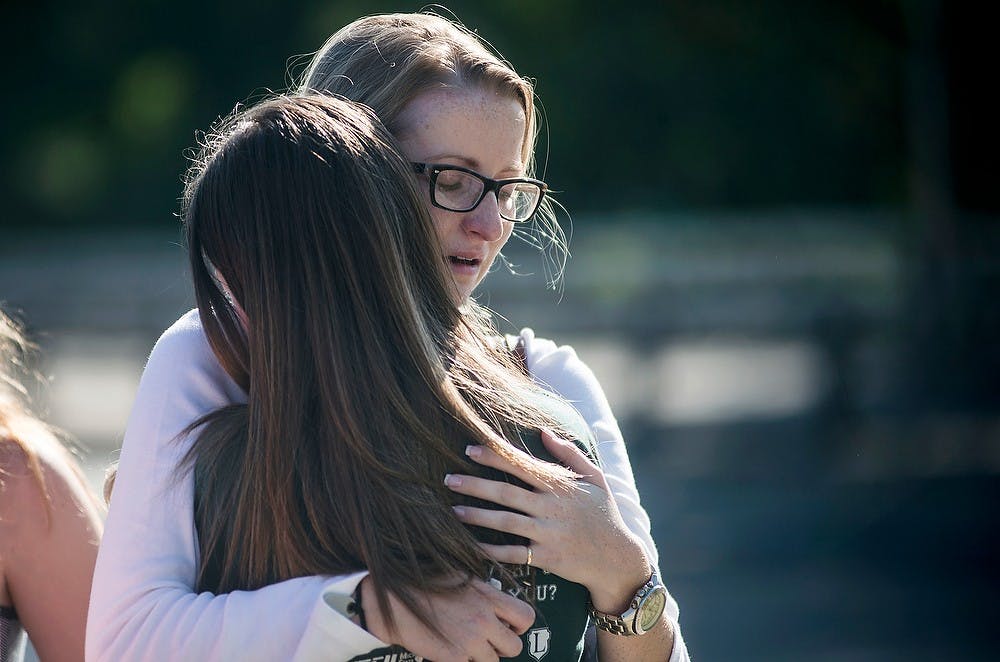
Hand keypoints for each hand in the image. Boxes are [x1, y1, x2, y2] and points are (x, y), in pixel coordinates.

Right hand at [361, 574, 533, 661]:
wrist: (392, 599)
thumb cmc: (424, 584)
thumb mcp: (461, 579)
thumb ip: (484, 595)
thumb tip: (496, 606)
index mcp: (489, 597)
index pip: (526, 618)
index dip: (518, 627)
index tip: (506, 628)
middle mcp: (484, 619)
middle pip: (514, 647)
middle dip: (500, 648)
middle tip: (484, 643)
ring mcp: (470, 640)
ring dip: (481, 658)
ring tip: (463, 647)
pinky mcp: (454, 658)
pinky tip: (447, 652)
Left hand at [446, 431, 651, 612]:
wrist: (618, 558)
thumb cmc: (605, 514)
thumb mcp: (595, 478)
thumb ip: (569, 454)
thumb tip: (543, 431)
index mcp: (561, 485)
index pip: (521, 465)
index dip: (494, 456)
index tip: (469, 449)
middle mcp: (552, 507)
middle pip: (506, 493)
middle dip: (475, 485)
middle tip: (449, 479)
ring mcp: (549, 534)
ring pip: (505, 522)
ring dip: (477, 516)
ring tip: (453, 510)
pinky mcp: (547, 558)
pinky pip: (513, 554)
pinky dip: (491, 550)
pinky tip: (471, 545)